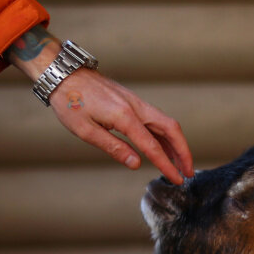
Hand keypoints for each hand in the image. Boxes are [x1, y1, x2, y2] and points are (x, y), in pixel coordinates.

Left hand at [7, 27, 193, 183]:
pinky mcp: (132, 101)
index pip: (152, 146)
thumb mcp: (86, 131)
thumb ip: (114, 147)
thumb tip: (136, 164)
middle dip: (183, 151)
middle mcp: (135, 107)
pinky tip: (163, 147)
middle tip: (188, 171)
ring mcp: (135, 102)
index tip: (177, 179)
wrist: (64, 74)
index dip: (167, 165)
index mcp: (124, 116)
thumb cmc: (71, 102)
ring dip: (176, 144)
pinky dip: (164, 135)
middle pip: (171, 129)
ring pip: (166, 123)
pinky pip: (155, 119)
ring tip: (180, 163)